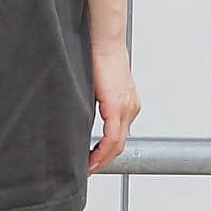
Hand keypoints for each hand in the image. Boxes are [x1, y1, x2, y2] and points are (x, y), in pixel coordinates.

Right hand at [88, 37, 139, 174]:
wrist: (104, 40)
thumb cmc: (98, 56)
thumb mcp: (96, 85)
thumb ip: (93, 102)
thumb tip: (79, 115)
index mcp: (127, 103)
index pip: (119, 136)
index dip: (106, 153)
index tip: (92, 162)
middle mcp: (130, 108)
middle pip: (120, 145)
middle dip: (104, 161)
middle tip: (88, 171)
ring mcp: (127, 107)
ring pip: (117, 144)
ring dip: (102, 159)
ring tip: (88, 168)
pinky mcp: (118, 106)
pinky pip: (113, 138)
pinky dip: (102, 151)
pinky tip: (91, 159)